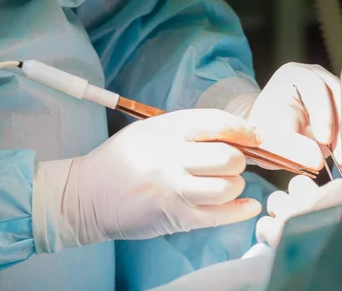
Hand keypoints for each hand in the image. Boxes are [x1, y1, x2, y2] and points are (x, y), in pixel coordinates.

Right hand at [32, 109, 262, 252]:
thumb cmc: (122, 160)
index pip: (215, 123)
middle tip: (230, 164)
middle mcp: (170, 157)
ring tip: (225, 184)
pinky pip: (220, 215)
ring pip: (228, 187)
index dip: (242, 129)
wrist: (86, 195)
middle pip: (229, 158)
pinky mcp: (175, 217)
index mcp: (165, 130)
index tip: (255, 136)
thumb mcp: (149, 131)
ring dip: (235, 186)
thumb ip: (188, 131)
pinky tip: (247, 206)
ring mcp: (173, 189)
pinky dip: (240, 211)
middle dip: (238, 161)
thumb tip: (236, 136)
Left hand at [242, 63, 341, 174]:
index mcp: (295, 75)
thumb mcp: (271, 138)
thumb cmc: (265, 131)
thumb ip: (291, 147)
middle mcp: (318, 77)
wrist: (268, 131)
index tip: (325, 140)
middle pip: (341, 99)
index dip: (323, 114)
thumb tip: (316, 160)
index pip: (316, 89)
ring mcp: (334, 90)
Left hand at [255, 176, 341, 248]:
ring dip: (280, 211)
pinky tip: (276, 239)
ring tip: (287, 225)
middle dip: (298, 197)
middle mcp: (312, 196)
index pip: (327, 183)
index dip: (325, 194)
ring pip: (276, 200)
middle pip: (296, 185)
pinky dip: (267, 231)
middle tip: (305, 214)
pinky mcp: (276, 233)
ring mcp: (292, 213)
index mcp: (338, 191)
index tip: (329, 206)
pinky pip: (264, 225)